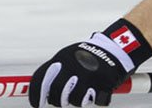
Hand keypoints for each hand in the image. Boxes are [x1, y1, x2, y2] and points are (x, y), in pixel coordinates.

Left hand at [29, 19, 151, 106]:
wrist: (115, 49)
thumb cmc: (89, 55)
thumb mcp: (68, 56)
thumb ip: (55, 70)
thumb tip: (40, 88)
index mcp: (62, 59)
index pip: (41, 79)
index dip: (35, 95)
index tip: (36, 104)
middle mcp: (73, 68)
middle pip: (56, 95)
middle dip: (58, 101)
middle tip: (61, 100)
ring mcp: (87, 77)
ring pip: (74, 101)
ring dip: (77, 100)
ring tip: (82, 90)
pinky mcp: (101, 85)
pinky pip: (92, 101)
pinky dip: (93, 98)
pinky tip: (95, 89)